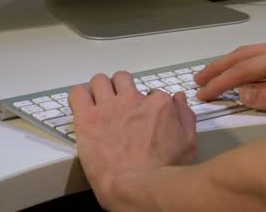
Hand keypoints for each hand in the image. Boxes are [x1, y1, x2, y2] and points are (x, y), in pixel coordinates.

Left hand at [70, 72, 196, 207]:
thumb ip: (185, 116)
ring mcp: (109, 107)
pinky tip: (81, 106)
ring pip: (99, 81)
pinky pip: (77, 94)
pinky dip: (78, 97)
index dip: (146, 105)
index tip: (142, 116)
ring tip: (97, 103)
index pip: (151, 93)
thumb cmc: (162, 171)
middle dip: (120, 88)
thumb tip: (179, 100)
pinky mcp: (87, 118)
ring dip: (99, 90)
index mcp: (158, 104)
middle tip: (118, 103)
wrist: (137, 186)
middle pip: (123, 80)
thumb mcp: (188, 144)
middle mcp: (133, 100)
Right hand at [194, 37, 265, 114]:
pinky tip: (246, 74)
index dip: (223, 81)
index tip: (205, 93)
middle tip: (199, 81)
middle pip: (246, 53)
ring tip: (215, 77)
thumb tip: (244, 93)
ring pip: (256, 52)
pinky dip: (249, 63)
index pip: (246, 67)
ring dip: (233, 64)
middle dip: (220, 67)